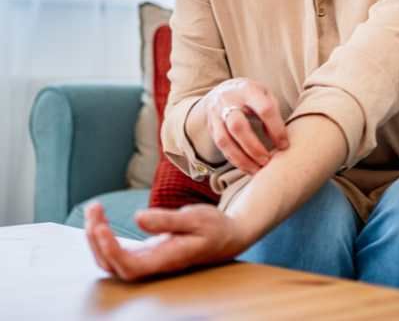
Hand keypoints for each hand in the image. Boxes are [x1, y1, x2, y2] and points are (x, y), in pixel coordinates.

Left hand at [83, 202, 251, 280]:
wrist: (227, 237)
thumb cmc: (214, 227)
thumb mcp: (196, 217)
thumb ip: (167, 220)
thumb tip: (137, 218)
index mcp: (167, 259)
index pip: (129, 266)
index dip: (110, 250)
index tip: (101, 226)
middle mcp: (153, 265)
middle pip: (112, 266)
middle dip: (96, 240)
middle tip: (95, 209)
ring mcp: (147, 261)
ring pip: (110, 261)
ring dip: (95, 238)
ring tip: (95, 210)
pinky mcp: (144, 253)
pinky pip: (115, 252)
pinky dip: (102, 237)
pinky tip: (101, 219)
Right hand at [198, 78, 289, 172]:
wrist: (224, 90)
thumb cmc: (253, 95)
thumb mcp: (266, 95)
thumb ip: (273, 114)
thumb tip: (278, 140)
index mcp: (248, 90)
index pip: (264, 109)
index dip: (276, 129)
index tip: (284, 145)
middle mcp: (228, 101)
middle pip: (238, 127)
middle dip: (254, 147)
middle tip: (268, 160)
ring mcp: (216, 114)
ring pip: (225, 140)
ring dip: (242, 159)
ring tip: (258, 170)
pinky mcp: (210, 127)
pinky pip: (220, 147)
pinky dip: (234, 160)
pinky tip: (247, 168)